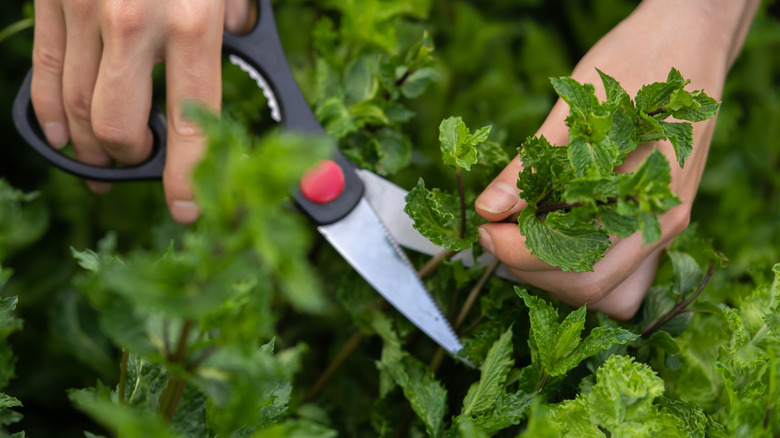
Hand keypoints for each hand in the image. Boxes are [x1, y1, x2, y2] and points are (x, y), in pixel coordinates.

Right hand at [30, 0, 252, 222]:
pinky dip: (49, 112)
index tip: (184, 209)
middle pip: (118, 126)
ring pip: (76, 105)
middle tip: (138, 164)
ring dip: (89, 145)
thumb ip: (235, 20)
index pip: (188, 125)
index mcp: (192, 24)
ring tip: (101, 159)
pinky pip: (44, 69)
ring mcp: (85, 9)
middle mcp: (134, 22)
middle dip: (129, 159)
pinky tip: (61, 135)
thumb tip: (243, 47)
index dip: (184, 177)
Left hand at [474, 0, 758, 318]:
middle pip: (588, 286)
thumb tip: (488, 209)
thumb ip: (529, 167)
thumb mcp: (573, 109)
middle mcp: (661, 221)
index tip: (484, 227)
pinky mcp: (661, 221)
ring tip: (523, 236)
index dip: (515, 251)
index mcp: (643, 194)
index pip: (571, 257)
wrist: (689, 38)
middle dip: (529, 267)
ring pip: (608, 291)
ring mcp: (665, 225)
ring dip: (554, 276)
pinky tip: (559, 240)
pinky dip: (586, 273)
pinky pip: (626, 278)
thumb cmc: (633, 64)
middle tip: (496, 232)